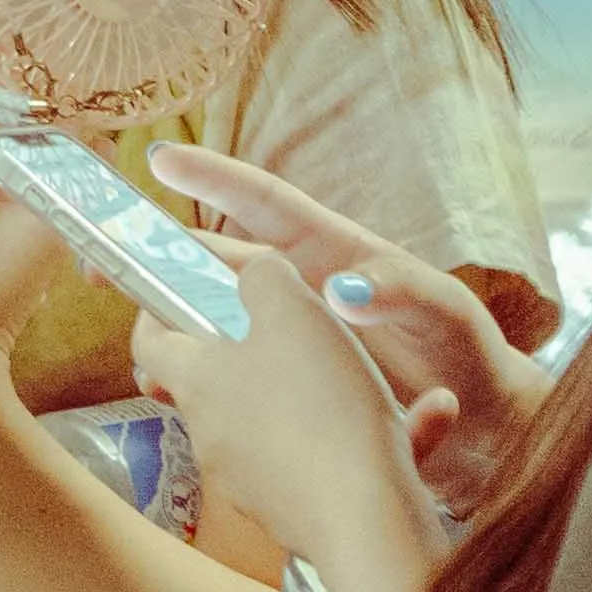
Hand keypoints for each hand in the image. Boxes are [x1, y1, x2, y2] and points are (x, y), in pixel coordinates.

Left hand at [127, 237, 439, 588]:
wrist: (364, 521)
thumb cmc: (320, 406)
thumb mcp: (292, 310)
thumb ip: (262, 278)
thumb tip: (248, 275)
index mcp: (198, 382)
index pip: (150, 341)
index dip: (162, 310)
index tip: (194, 292)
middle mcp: (212, 436)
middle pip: (222, 381)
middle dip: (259, 352)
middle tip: (301, 330)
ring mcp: (251, 481)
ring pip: (281, 422)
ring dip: (325, 397)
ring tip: (378, 378)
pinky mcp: (296, 514)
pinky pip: (327, 463)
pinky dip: (367, 441)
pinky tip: (428, 418)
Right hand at [144, 146, 546, 515]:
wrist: (490, 434)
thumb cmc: (471, 357)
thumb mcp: (445, 312)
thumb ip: (399, 292)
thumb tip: (342, 289)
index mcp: (333, 255)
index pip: (266, 205)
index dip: (214, 178)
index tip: (163, 158)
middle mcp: (301, 292)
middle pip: (218, 266)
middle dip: (159, 259)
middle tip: (101, 266)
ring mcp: (292, 341)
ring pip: (215, 326)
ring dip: (173, 332)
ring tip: (137, 353)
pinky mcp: (293, 388)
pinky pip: (237, 380)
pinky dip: (203, 386)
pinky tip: (176, 401)